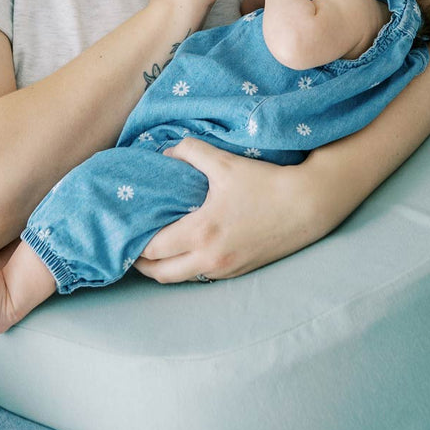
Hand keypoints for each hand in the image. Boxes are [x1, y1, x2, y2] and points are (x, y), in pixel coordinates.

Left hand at [132, 139, 330, 282]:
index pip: (153, 248)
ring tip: (153, 252)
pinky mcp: (239, 271)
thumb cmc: (265, 182)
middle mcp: (210, 257)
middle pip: (161, 273)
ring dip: (164, 268)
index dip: (133, 242)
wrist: (306, 205)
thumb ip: (190, 152)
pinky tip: (185, 252)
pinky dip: (188, 268)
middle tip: (130, 248)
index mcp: (201, 232)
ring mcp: (226, 268)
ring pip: (182, 278)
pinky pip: (203, 276)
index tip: (123, 231)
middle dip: (141, 264)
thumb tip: (167, 152)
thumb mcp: (224, 162)